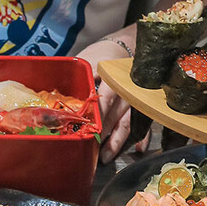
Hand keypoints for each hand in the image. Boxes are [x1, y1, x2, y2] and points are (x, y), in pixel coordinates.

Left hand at [75, 39, 149, 162]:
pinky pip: (144, 124)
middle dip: (100, 137)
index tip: (86, 132)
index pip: (103, 101)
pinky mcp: (140, 107)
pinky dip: (142, 138)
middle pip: (112, 118)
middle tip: (88, 153)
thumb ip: (79, 78)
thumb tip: (62, 96)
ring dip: (115, 143)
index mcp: (112, 79)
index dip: (95, 118)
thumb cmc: (103, 55)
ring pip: (126, 125)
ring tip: (105, 158)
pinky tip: (138, 150)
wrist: (128, 47)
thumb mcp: (88, 59)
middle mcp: (125, 92)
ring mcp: (134, 101)